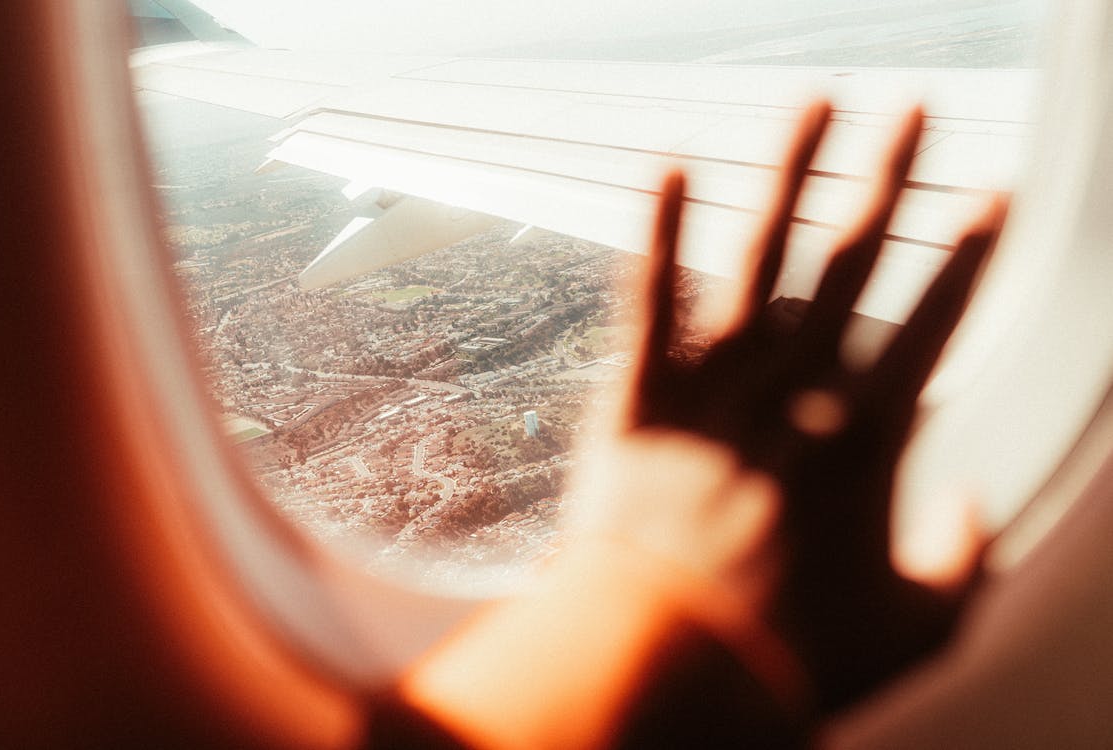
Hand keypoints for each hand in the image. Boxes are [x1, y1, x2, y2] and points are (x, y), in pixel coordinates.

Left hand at [622, 101, 1006, 713]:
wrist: (672, 665)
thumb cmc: (796, 653)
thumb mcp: (919, 625)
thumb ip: (963, 558)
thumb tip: (975, 509)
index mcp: (867, 436)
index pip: (935, 318)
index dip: (969, 252)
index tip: (993, 195)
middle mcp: (795, 388)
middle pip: (855, 259)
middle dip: (892, 176)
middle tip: (919, 106)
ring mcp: (714, 384)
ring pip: (760, 253)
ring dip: (789, 171)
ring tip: (817, 102)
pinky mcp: (639, 394)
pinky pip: (650, 296)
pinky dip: (658, 229)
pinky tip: (668, 165)